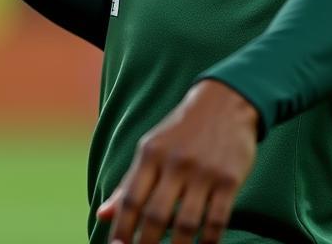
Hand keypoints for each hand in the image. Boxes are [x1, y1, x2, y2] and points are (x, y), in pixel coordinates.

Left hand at [98, 80, 257, 243]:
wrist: (225, 102)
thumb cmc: (182, 131)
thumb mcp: (151, 148)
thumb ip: (129, 183)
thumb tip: (103, 214)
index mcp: (150, 153)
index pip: (131, 198)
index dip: (122, 228)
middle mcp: (174, 162)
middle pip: (156, 215)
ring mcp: (203, 172)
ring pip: (187, 223)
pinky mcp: (229, 180)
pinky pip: (217, 220)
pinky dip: (208, 241)